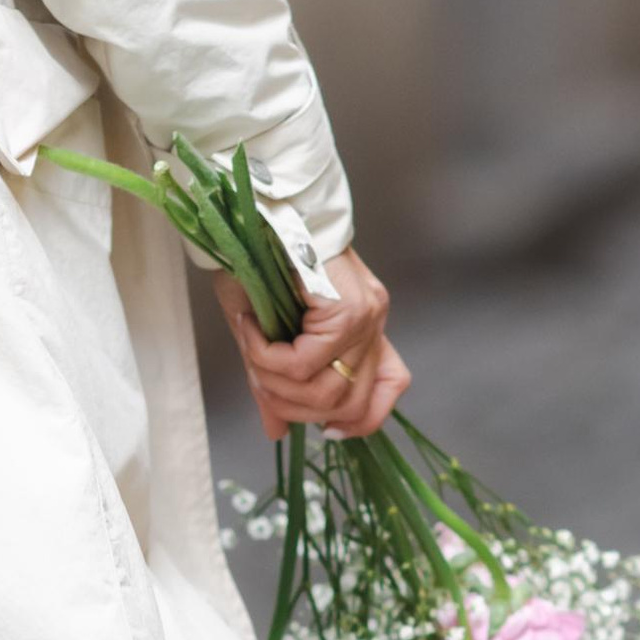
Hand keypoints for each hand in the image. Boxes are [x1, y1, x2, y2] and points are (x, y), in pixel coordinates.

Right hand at [219, 245, 410, 443]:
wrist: (255, 205)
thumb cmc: (257, 257)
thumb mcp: (266, 333)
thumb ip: (277, 382)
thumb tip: (277, 433)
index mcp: (364, 327)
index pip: (389, 391)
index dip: (360, 422)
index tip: (324, 430)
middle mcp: (373, 322)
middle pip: (350, 407)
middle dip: (295, 408)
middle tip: (259, 378)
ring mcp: (366, 315)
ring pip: (327, 394)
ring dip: (276, 384)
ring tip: (251, 352)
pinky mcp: (347, 309)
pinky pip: (304, 363)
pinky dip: (269, 359)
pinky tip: (250, 330)